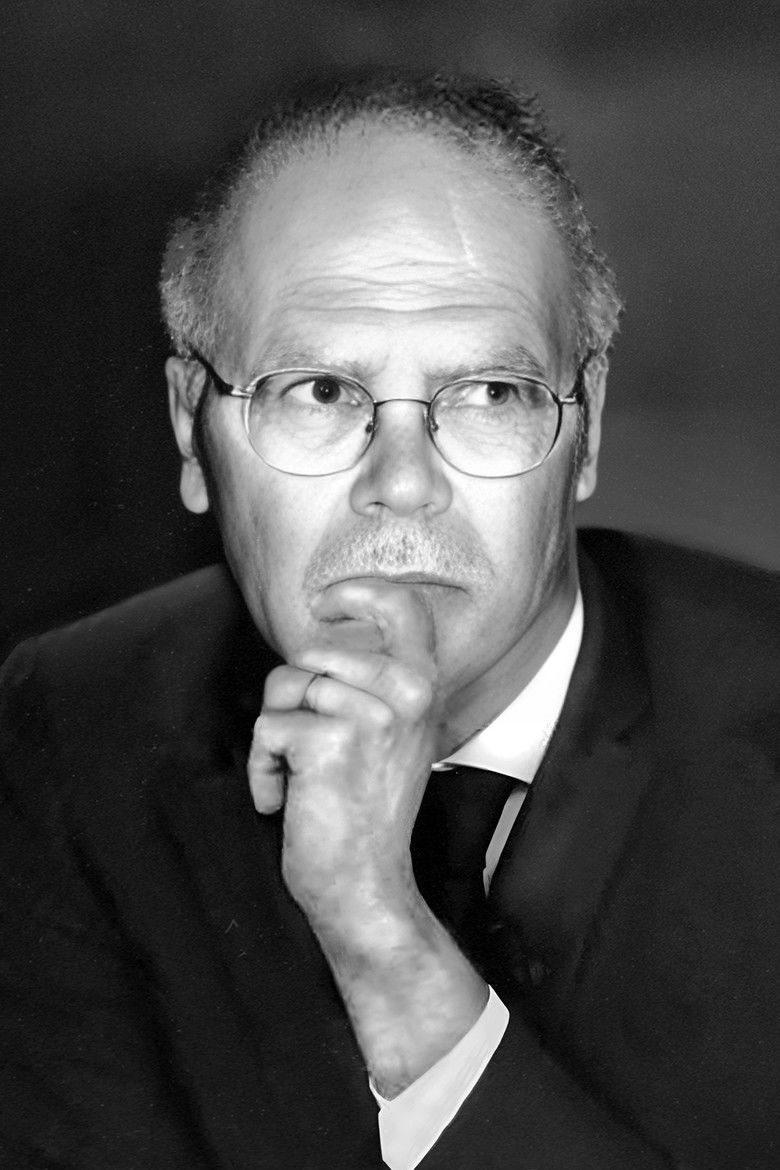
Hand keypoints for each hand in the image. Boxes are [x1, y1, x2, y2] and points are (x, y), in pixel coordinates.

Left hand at [248, 578, 438, 936]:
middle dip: (290, 698)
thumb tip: (320, 640)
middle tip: (308, 748)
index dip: (358, 591)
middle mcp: (408, 693)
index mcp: (424, 687)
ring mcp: (372, 713)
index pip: (404, 606)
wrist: (365, 884)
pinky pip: (266, 728)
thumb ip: (371, 684)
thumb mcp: (390, 735)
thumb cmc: (366, 812)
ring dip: (275, 736)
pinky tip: (287, 800)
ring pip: (284, 686)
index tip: (325, 603)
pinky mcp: (330, 740)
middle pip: (313, 650)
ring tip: (302, 776)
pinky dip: (262, 769)